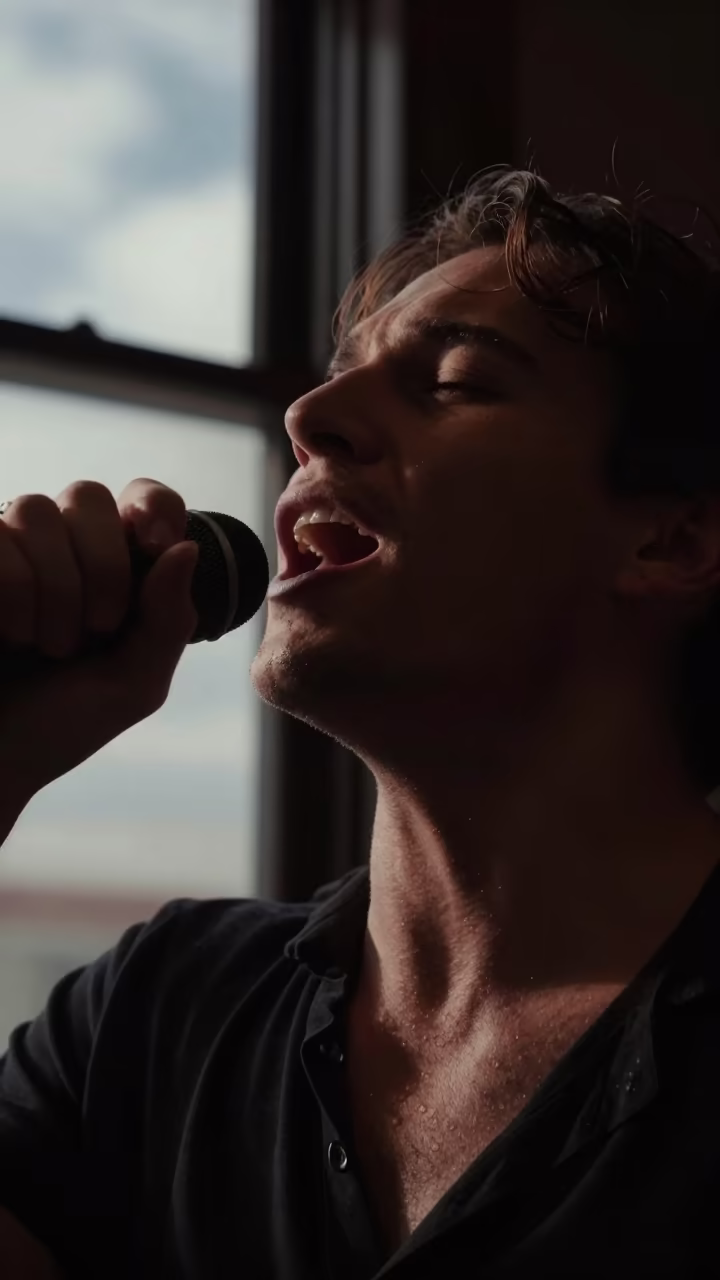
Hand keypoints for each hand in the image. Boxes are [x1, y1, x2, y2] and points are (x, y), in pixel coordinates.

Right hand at [0, 478, 197, 804]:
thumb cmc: (60, 726)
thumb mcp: (134, 683)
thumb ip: (169, 620)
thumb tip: (186, 547)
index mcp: (112, 566)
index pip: (143, 497)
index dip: (154, 505)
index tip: (155, 543)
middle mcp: (57, 546)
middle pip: (87, 494)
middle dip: (104, 564)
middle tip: (98, 628)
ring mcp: (4, 550)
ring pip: (36, 509)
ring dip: (56, 588)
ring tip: (48, 645)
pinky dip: (13, 590)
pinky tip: (9, 632)